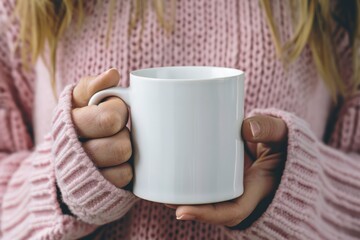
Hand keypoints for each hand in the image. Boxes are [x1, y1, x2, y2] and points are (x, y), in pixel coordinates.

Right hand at [72, 69, 132, 188]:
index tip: (113, 109)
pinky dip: (124, 170)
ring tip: (114, 146)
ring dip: (124, 150)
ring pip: (123, 158)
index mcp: (68, 123)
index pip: (110, 118)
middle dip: (122, 133)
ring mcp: (84, 174)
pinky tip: (114, 165)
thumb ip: (92, 86)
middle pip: (120, 144)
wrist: (66, 165)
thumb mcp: (80, 102)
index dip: (119, 111)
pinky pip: (123, 176)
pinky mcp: (96, 191)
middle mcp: (72, 151)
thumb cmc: (80, 125)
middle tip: (115, 130)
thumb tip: (112, 74)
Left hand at [167, 115, 287, 226]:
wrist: (278, 141)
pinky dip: (188, 181)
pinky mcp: (222, 173)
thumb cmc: (281, 141)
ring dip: (182, 197)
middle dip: (187, 208)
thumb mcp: (282, 135)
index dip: (207, 215)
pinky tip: (169, 171)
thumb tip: (246, 128)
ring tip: (159, 187)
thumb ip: (270, 129)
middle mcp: (241, 191)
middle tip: (163, 197)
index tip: (182, 212)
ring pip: (206, 198)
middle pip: (212, 209)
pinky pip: (206, 183)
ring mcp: (230, 184)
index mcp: (257, 189)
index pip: (232, 212)